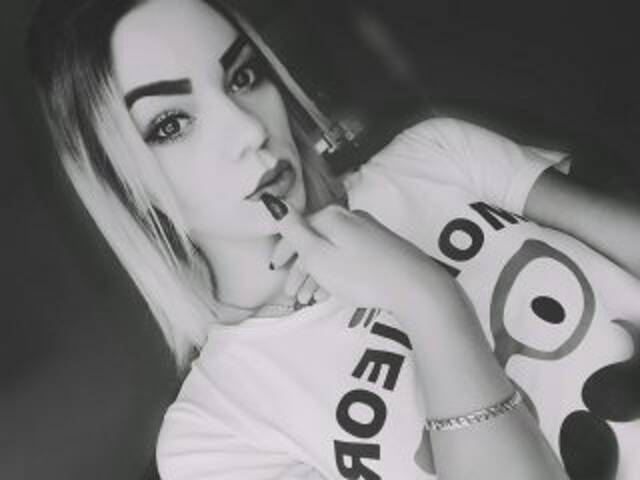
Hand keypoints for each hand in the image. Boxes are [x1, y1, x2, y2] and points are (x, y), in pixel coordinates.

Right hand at [262, 194, 447, 313]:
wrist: (412, 285)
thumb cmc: (360, 274)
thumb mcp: (318, 254)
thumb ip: (294, 230)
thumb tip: (275, 202)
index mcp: (330, 216)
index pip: (296, 230)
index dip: (283, 251)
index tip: (274, 270)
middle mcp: (349, 217)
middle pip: (315, 242)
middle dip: (301, 269)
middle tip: (293, 295)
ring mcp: (366, 231)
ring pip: (332, 252)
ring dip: (317, 275)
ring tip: (311, 300)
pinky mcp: (380, 246)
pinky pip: (348, 257)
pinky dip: (336, 273)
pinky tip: (332, 292)